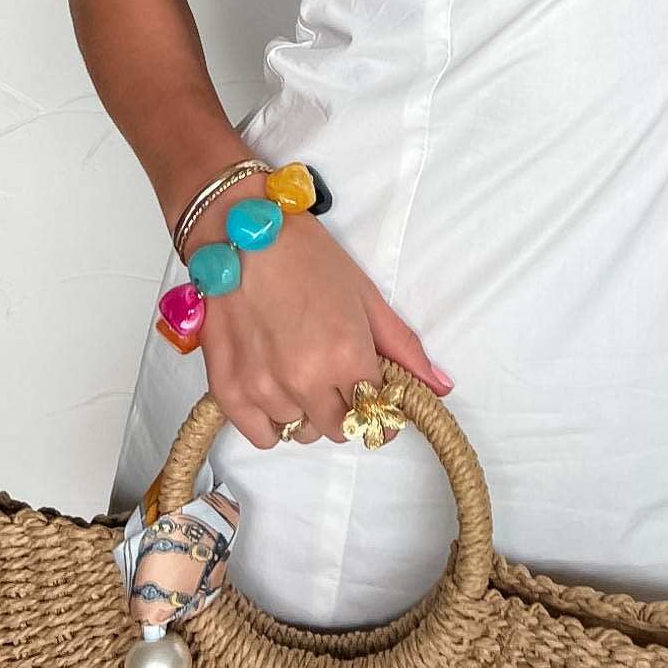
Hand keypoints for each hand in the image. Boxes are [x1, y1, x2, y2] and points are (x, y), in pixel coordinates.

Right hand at [191, 187, 453, 450]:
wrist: (238, 231)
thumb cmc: (306, 254)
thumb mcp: (364, 294)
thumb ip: (402, 346)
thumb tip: (441, 387)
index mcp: (346, 355)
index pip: (376, 415)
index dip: (378, 404)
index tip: (370, 391)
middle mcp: (305, 380)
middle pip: (339, 429)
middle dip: (344, 408)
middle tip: (334, 375)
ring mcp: (263, 388)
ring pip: (300, 432)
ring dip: (306, 412)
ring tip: (297, 369)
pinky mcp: (227, 390)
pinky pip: (261, 436)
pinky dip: (270, 421)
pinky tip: (273, 388)